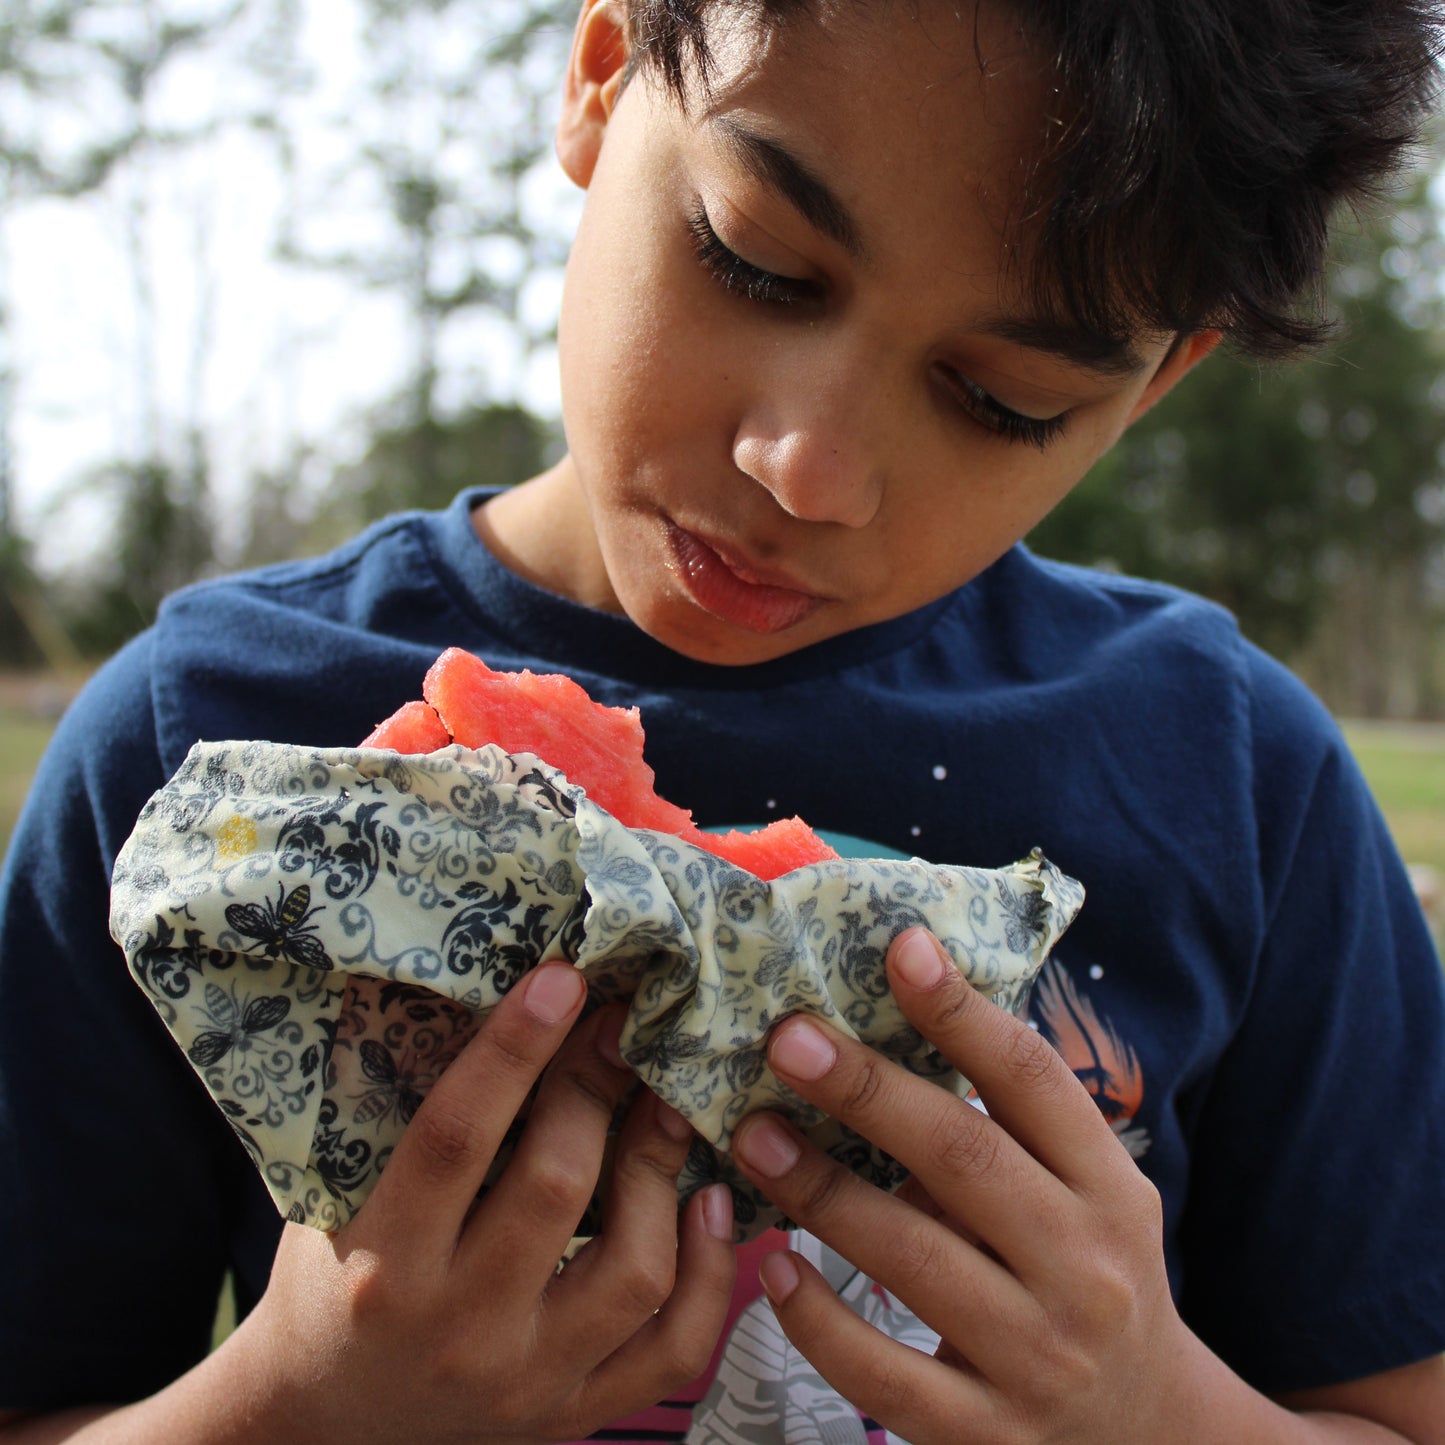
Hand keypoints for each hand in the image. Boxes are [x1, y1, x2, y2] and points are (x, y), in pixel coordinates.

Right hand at [223, 965, 735, 1444]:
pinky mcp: (575, 1415)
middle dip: (596, 1088)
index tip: (562, 979)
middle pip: (556, 1189)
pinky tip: (711, 1201)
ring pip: (632, 1269)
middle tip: (620, 1025)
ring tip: (666, 1104)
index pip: (455, 1140)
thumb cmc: (328, 1288)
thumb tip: (472, 989)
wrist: (323, 1431)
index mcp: (382, 1268)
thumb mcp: (336, 1202)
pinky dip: (708, 1273)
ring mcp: (527, 1383)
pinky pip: (673, 1348)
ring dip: (661, 1169)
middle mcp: (457, 1332)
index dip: (513, 1051)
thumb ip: (399, 1116)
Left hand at [728, 928, 1222, 1444]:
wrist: (1151, 1439)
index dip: (964, 1011)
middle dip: (868, 1091)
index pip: (1034, 1082)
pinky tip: (772, 1269)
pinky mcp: (985, 1433)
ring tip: (752, 1134)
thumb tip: (901, 1016)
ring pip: (911, 1259)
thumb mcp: (1089, 1197)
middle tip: (787, 1037)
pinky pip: (884, 1374)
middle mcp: (1083, 1267)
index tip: (901, 947)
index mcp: (1107, 1189)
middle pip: (964, 1157)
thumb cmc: (1092, 1279)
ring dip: (821, 1190)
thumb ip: (1015, 1126)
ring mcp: (1037, 1357)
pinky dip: (819, 1319)